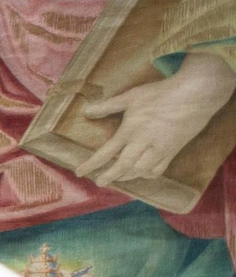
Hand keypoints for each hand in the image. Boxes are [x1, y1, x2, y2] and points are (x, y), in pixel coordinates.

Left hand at [77, 52, 235, 189]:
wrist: (196, 94)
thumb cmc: (161, 93)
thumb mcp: (131, 96)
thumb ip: (108, 106)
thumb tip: (86, 111)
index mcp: (130, 130)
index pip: (106, 152)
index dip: (91, 164)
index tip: (79, 172)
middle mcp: (144, 142)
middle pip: (123, 166)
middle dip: (110, 176)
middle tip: (99, 182)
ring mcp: (160, 149)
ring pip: (140, 170)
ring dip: (127, 176)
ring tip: (117, 177)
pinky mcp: (173, 151)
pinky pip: (158, 169)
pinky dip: (147, 174)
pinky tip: (141, 173)